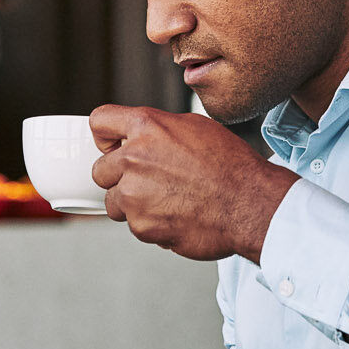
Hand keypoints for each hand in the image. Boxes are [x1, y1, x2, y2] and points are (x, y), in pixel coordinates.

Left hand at [89, 104, 297, 260]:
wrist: (248, 204)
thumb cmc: (230, 165)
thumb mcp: (195, 127)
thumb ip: (159, 130)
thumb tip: (143, 136)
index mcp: (146, 126)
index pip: (99, 122)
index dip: (105, 136)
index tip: (113, 147)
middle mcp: (133, 158)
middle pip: (99, 170)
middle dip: (119, 177)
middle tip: (148, 182)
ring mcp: (134, 195)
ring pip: (114, 202)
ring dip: (133, 204)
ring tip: (167, 201)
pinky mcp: (142, 226)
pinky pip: (135, 225)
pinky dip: (152, 224)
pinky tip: (177, 216)